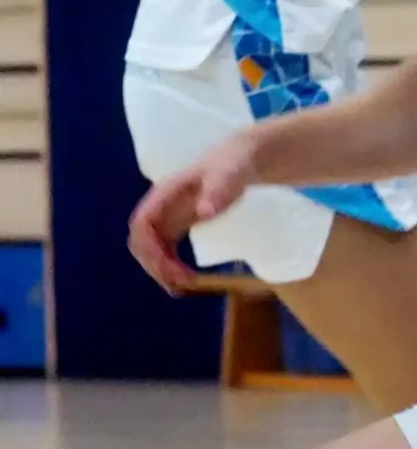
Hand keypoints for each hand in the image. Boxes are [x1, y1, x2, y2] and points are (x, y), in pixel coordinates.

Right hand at [129, 131, 263, 294]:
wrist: (242, 159)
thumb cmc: (233, 163)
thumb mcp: (230, 172)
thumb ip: (219, 189)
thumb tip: (204, 211)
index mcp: (166, 193)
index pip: (142, 223)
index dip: (148, 247)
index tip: (166, 266)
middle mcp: (161, 207)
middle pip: (143, 242)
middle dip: (155, 265)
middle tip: (179, 284)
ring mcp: (168, 218)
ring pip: (151, 250)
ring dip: (161, 271)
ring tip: (182, 288)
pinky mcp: (178, 226)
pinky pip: (165, 251)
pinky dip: (170, 267)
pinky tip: (184, 280)